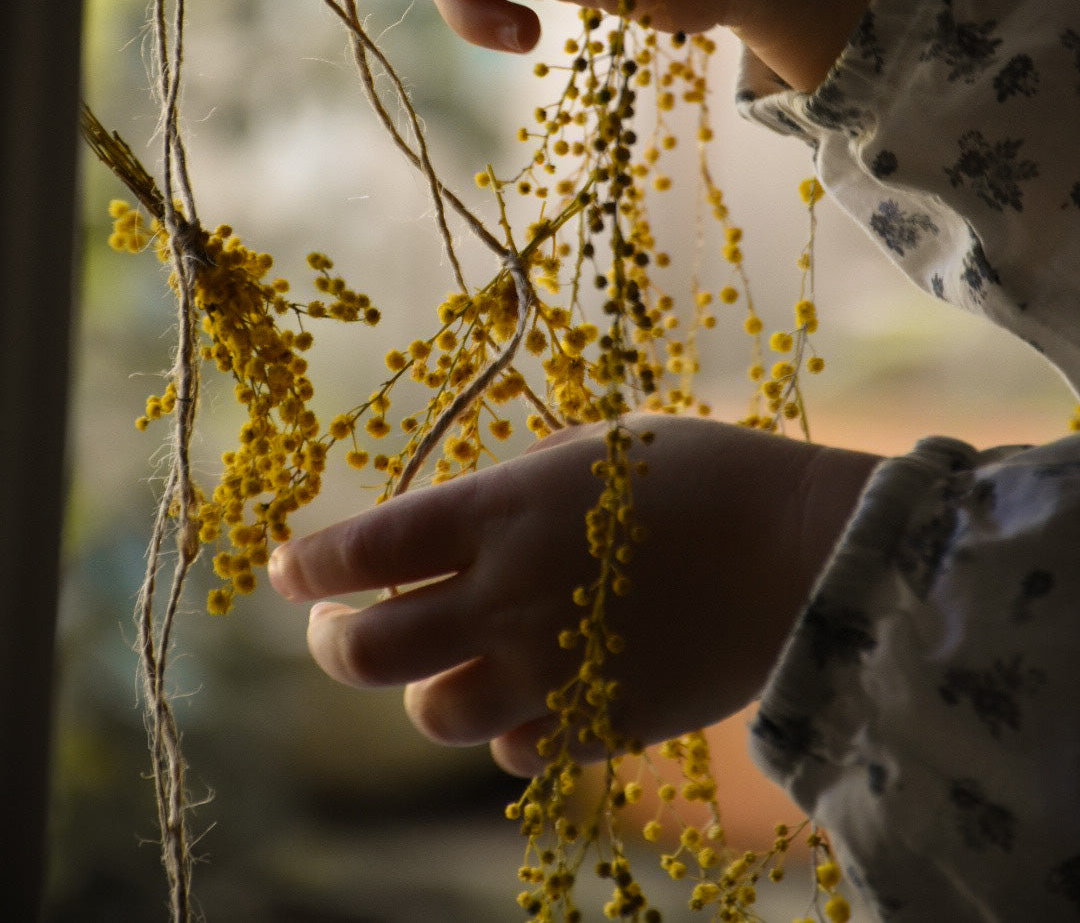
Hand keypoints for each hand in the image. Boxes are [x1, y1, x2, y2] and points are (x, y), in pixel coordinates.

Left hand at [267, 414, 879, 774]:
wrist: (806, 556)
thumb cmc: (707, 477)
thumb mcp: (597, 452)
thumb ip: (517, 495)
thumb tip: (465, 523)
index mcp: (498, 512)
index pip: (361, 549)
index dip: (307, 564)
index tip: (286, 566)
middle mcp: (503, 598)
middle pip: (364, 650)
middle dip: (331, 639)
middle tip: (335, 622)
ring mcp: (547, 670)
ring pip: (431, 713)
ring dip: (420, 686)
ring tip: (437, 659)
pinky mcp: (596, 724)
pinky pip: (514, 751)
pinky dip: (503, 729)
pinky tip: (524, 696)